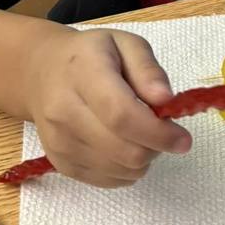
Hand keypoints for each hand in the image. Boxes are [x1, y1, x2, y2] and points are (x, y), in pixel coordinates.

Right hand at [23, 26, 191, 187]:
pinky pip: (109, 181)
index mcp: (84, 74)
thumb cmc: (91, 55)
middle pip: (124, 151)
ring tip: (139, 131)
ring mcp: (60, 143)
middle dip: (156, 146)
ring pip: (120, 170)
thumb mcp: (125, 43)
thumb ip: (148, 69)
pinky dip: (126, 168)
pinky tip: (123, 144)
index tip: (183, 138)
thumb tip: (167, 100)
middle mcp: (65, 112)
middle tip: (163, 129)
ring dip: (143, 158)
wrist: (42, 73)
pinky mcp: (61, 165)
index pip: (122, 115)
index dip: (158, 132)